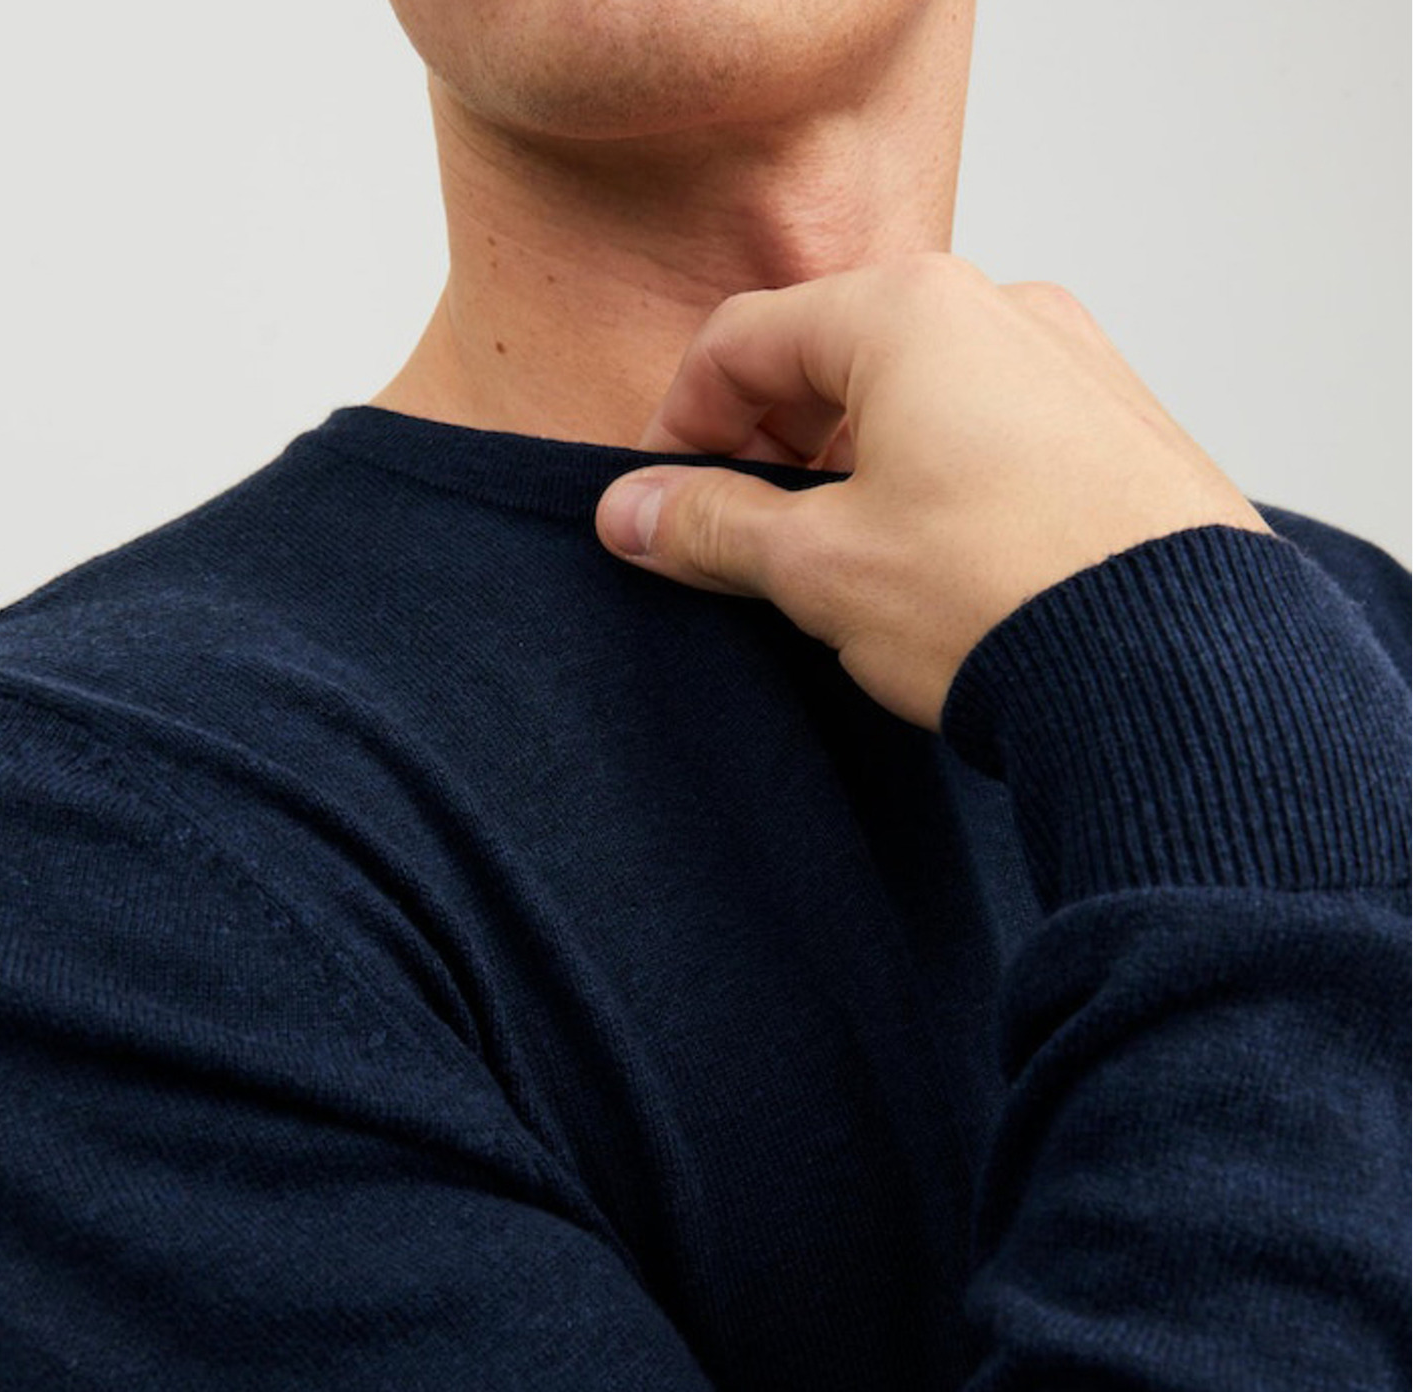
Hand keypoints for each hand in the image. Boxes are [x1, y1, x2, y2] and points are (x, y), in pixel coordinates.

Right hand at [594, 257, 1274, 731]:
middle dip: (769, 446)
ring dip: (853, 466)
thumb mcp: (820, 566)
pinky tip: (936, 569)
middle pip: (833, 357)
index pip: (744, 340)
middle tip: (743, 541)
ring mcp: (1074, 364)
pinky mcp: (1121, 429)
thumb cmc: (1001, 597)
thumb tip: (630, 513)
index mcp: (908, 311)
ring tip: (843, 566)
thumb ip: (712, 527)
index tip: (661, 503)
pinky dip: (937, 480)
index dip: (680, 425)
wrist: (1177, 668)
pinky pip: (994, 430)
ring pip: (919, 395)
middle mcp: (1001, 308)